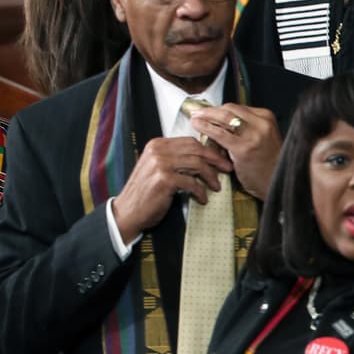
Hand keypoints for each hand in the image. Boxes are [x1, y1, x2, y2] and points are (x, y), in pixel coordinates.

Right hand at [111, 136, 231, 243]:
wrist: (127, 212)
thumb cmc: (146, 193)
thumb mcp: (159, 169)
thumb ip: (176, 159)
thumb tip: (204, 157)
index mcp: (157, 145)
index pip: (190, 141)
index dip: (209, 150)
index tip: (221, 158)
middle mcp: (158, 151)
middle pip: (196, 150)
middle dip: (215, 159)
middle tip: (226, 168)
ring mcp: (160, 164)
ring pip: (197, 164)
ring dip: (210, 176)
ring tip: (215, 186)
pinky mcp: (164, 180)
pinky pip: (191, 182)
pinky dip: (200, 191)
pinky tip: (202, 198)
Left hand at [187, 104, 281, 200]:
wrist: (275, 182)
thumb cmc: (267, 163)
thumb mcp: (261, 138)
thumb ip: (246, 128)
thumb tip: (220, 121)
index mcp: (266, 118)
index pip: (238, 107)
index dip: (219, 109)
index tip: (208, 111)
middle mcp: (262, 123)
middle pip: (230, 109)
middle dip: (210, 110)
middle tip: (197, 112)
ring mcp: (254, 135)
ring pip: (224, 118)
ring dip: (206, 116)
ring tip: (194, 117)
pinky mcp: (243, 148)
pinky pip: (220, 134)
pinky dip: (206, 128)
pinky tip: (197, 126)